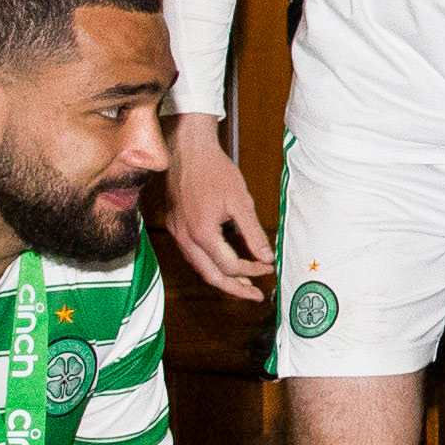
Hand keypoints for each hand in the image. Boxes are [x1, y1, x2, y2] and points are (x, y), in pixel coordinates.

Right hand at [160, 117, 273, 300]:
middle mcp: (185, 237)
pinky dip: (210, 263)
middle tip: (255, 295)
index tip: (268, 267)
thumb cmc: (214, 169)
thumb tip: (267, 257)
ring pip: (200, 267)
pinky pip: (192, 254)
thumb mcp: (240, 201)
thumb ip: (253, 233)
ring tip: (244, 283)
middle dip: (235, 289)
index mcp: (202, 233)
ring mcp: (177, 232)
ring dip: (222, 278)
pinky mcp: (175, 226)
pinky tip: (224, 262)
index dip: (252, 270)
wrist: (187, 148)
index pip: (230, 266)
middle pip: (211, 276)